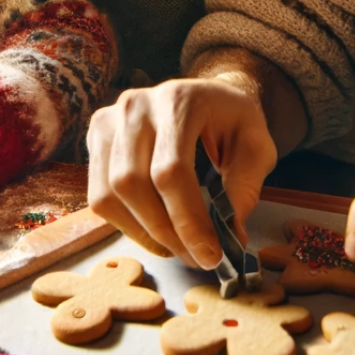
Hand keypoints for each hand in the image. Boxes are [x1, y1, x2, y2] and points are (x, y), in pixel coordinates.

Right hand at [85, 77, 277, 269]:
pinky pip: (99, 196)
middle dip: (165, 233)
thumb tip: (228, 237)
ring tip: (177, 248)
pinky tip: (155, 231)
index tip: (210, 254)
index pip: (171, 170)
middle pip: (133, 184)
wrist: (206, 96)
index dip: (188, 220)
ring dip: (144, 233)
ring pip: (109, 194)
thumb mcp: (256, 148)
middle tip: (195, 258)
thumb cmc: (232, 121)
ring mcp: (110, 120)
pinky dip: (127, 224)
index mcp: (180, 100)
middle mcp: (136, 106)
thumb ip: (244, 188)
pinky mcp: (97, 138)